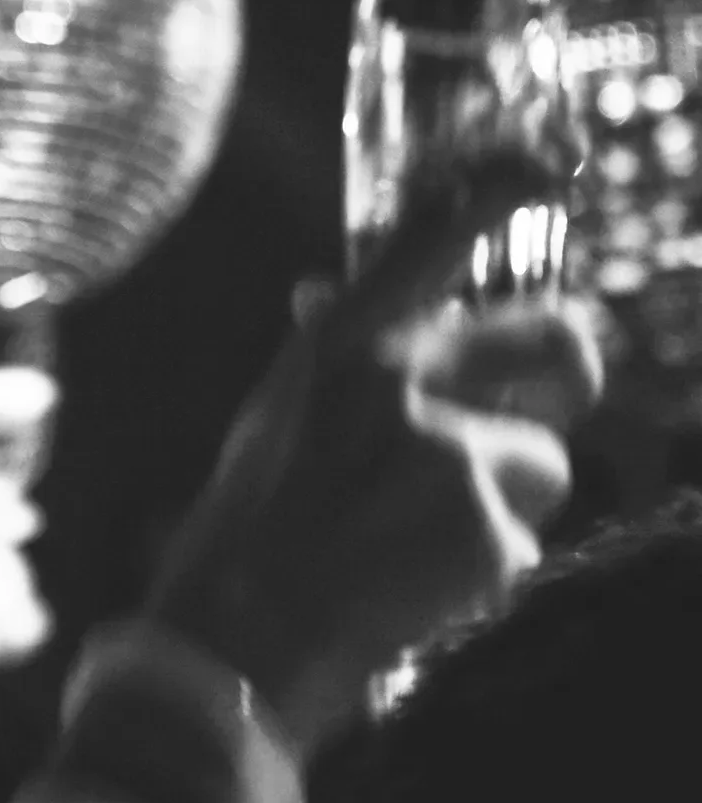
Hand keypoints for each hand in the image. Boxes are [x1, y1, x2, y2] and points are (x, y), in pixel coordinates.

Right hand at [148, 161, 605, 757]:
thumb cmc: (242, 533)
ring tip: (418, 546)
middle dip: (569, 378)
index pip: (431, 237)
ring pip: (543, 465)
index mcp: (342, 342)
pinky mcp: (487, 525)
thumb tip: (329, 288)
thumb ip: (333, 358)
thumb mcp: (273, 416)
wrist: (234, 642)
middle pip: (557, 339)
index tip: (545, 160)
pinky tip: (417, 592)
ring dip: (504, 507)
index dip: (497, 191)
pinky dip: (486, 573)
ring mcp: (450, 449)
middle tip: (548, 407)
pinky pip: (523, 543)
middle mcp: (402, 376)